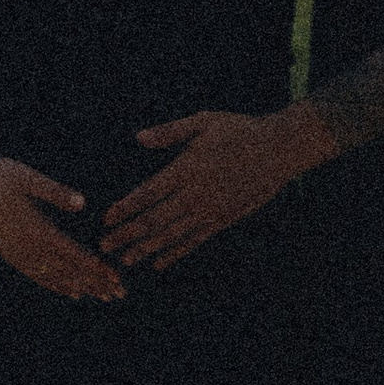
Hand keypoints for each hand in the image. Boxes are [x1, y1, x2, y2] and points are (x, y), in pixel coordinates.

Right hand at [0, 157, 125, 303]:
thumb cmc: (4, 179)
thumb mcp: (31, 179)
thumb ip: (57, 192)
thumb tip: (82, 203)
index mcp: (38, 231)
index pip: (73, 255)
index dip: (96, 268)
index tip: (115, 277)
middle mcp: (30, 249)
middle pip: (69, 271)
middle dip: (96, 283)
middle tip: (119, 294)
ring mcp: (21, 256)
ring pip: (56, 278)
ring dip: (82, 287)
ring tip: (103, 296)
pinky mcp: (14, 257)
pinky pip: (39, 277)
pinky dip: (58, 286)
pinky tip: (73, 293)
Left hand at [99, 101, 333, 270]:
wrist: (279, 149)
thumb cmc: (239, 130)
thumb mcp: (204, 121)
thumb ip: (170, 132)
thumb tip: (139, 138)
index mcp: (187, 168)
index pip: (148, 193)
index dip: (125, 208)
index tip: (106, 218)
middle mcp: (196, 193)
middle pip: (154, 219)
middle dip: (127, 234)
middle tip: (104, 247)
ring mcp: (210, 210)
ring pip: (172, 235)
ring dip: (145, 249)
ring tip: (124, 260)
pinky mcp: (223, 219)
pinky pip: (194, 240)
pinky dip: (175, 253)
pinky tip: (159, 263)